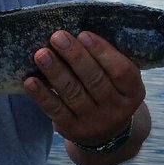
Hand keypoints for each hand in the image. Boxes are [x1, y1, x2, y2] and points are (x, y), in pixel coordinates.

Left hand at [23, 29, 145, 147]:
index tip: (83, 34)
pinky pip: (55, 110)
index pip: (121, 71)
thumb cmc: (110, 91)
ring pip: (73, 93)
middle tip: (57, 37)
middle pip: (95, 80)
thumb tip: (78, 30)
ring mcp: (94, 121)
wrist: (106, 134)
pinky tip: (31, 81)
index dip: (103, 52)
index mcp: (133, 91)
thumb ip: (107, 59)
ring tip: (41, 54)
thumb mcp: (120, 79)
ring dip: (55, 72)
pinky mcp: (72, 129)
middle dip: (75, 57)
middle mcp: (116, 108)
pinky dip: (42, 95)